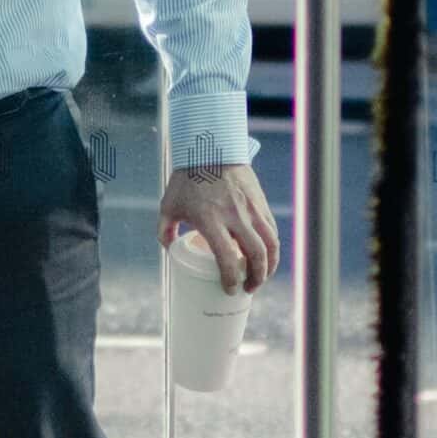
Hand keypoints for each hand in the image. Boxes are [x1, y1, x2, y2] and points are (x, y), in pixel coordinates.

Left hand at [157, 161, 279, 291]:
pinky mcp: (260, 203)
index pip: (227, 258)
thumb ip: (165, 230)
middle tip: (248, 288)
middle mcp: (235, 216)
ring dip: (269, 266)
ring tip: (260, 276)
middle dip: (256, 279)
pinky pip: (272, 230)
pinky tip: (265, 255)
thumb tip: (170, 249)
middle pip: (257, 255)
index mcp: (211, 220)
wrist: (210, 148)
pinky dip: (271, 247)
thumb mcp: (169, 205)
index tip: (230, 289)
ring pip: (271, 245)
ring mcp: (251, 209)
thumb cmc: (187, 179)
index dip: (230, 279)